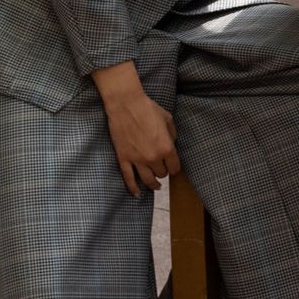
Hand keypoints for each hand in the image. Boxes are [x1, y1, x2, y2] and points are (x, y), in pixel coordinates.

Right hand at [93, 65, 181, 193]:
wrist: (126, 104)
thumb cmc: (148, 108)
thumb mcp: (167, 118)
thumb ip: (172, 134)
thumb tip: (172, 143)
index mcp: (166, 148)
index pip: (174, 168)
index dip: (174, 168)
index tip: (173, 167)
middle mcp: (153, 157)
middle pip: (161, 174)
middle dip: (162, 171)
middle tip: (161, 168)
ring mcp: (137, 160)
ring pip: (147, 180)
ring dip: (153, 184)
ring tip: (155, 186)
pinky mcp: (124, 158)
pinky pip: (129, 178)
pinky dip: (133, 188)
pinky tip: (137, 194)